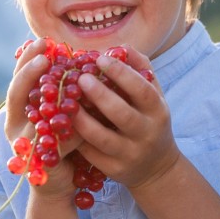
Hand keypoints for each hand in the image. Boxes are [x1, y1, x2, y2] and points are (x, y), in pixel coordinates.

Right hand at [4, 39, 80, 201]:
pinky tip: (80, 116)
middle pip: (15, 93)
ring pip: (33, 116)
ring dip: (49, 98)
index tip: (43, 42)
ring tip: (64, 81)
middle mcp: (15, 124)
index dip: (28, 59)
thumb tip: (84, 61)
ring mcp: (24, 144)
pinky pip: (53, 140)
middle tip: (44, 56)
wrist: (62, 184)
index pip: (18, 78)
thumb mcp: (64, 113)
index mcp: (20, 109)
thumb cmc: (66, 143)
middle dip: (29, 73)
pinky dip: (68, 128)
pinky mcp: (39, 161)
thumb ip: (66, 93)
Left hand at [73, 48, 180, 189]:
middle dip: (100, 95)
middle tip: (80, 78)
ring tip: (64, 102)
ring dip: (81, 119)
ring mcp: (130, 154)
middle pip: (122, 114)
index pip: (142, 90)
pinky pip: (90, 154)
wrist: (156, 167)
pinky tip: (62, 124)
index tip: (99, 58)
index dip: (121, 73)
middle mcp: (146, 133)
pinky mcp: (114, 170)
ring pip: (102, 137)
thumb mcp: (153, 95)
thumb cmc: (149, 120)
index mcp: (157, 111)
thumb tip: (118, 48)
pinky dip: (76, 139)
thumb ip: (139, 69)